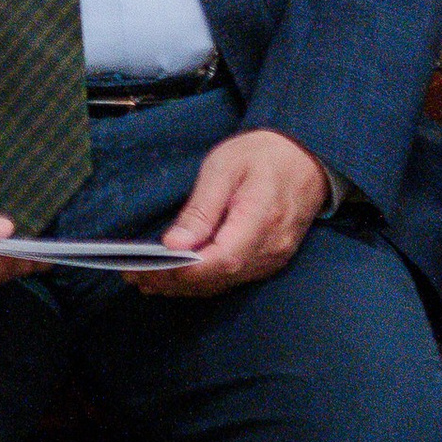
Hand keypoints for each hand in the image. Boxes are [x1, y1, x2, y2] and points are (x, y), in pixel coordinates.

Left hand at [151, 126, 327, 294]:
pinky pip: (233, 279)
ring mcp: (274, 258)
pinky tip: (176, 278)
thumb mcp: (224, 168)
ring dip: (184, 286)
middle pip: (218, 278)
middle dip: (173, 281)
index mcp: (261, 219)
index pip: (221, 260)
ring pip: (224, 284)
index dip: (183, 270)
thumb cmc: (263, 155)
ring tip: (146, 280)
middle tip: (135, 277)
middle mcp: (271, 247)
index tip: (148, 270)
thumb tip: (174, 245)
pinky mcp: (270, 261)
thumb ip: (200, 209)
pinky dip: (203, 281)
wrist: (306, 159)